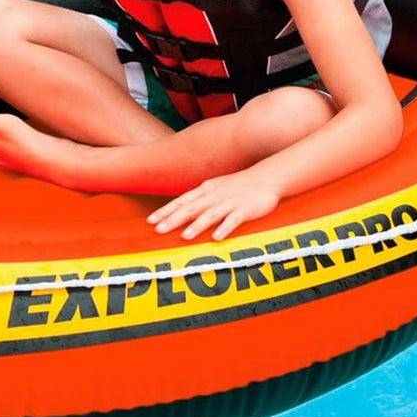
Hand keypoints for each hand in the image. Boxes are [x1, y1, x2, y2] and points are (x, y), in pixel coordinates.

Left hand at [147, 171, 280, 240]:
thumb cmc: (238, 185)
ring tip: (184, 237)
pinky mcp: (245, 210)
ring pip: (210, 215)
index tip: (150, 221)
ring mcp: (230, 202)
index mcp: (205, 190)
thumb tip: (181, 210)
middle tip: (157, 230)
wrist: (267, 177)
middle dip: (173, 219)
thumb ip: (199, 199)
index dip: (165, 211)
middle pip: (190, 208)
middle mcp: (214, 196)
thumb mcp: (215, 188)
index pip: (181, 201)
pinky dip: (224, 229)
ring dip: (197, 226)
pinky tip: (216, 238)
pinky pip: (233, 220)